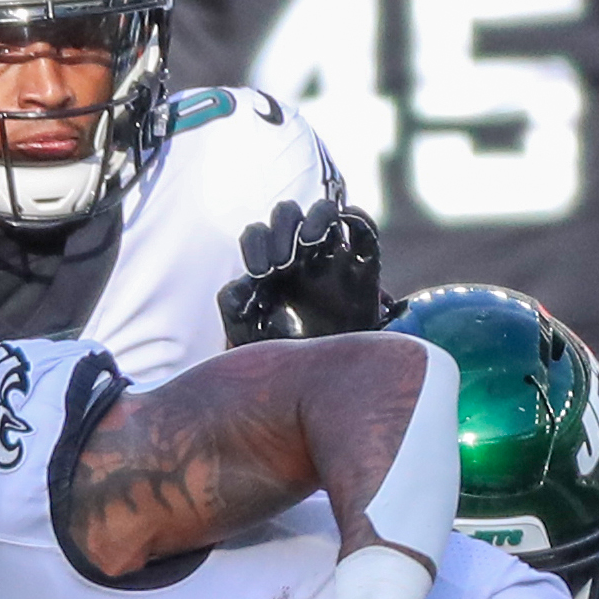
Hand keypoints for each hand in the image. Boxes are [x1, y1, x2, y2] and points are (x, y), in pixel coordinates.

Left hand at [216, 198, 395, 346]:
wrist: (327, 385)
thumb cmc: (286, 361)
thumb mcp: (246, 336)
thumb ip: (233, 304)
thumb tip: (240, 281)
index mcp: (273, 268)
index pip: (258, 232)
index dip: (256, 243)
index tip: (260, 273)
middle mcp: (302, 258)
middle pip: (288, 214)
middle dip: (281, 230)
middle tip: (281, 265)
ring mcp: (334, 260)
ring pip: (325, 213)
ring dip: (314, 219)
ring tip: (309, 242)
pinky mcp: (365, 270)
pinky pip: (364, 229)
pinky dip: (356, 217)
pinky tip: (343, 224)